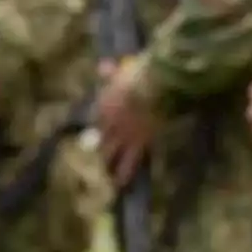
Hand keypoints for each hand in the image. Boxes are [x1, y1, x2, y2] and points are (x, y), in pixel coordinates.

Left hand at [96, 63, 153, 184]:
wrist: (154, 87)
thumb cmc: (141, 73)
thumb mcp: (123, 69)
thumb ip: (112, 72)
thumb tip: (104, 67)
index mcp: (105, 103)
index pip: (97, 118)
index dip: (100, 126)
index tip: (102, 131)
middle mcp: (109, 122)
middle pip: (100, 139)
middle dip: (100, 148)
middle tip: (101, 157)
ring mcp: (122, 135)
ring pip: (110, 154)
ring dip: (108, 165)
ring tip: (108, 176)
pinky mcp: (138, 144)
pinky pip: (129, 163)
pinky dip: (125, 174)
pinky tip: (122, 184)